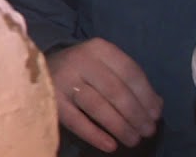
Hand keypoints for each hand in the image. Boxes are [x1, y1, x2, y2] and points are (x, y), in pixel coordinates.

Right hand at [47, 38, 162, 151]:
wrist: (39, 68)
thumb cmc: (83, 70)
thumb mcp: (106, 66)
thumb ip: (130, 81)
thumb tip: (156, 105)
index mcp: (100, 49)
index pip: (130, 72)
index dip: (146, 95)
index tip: (156, 114)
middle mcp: (82, 61)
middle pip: (116, 91)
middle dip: (136, 114)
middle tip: (148, 131)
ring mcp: (65, 81)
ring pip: (98, 106)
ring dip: (120, 126)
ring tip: (134, 140)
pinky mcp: (52, 101)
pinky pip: (77, 121)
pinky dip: (95, 135)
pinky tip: (111, 145)